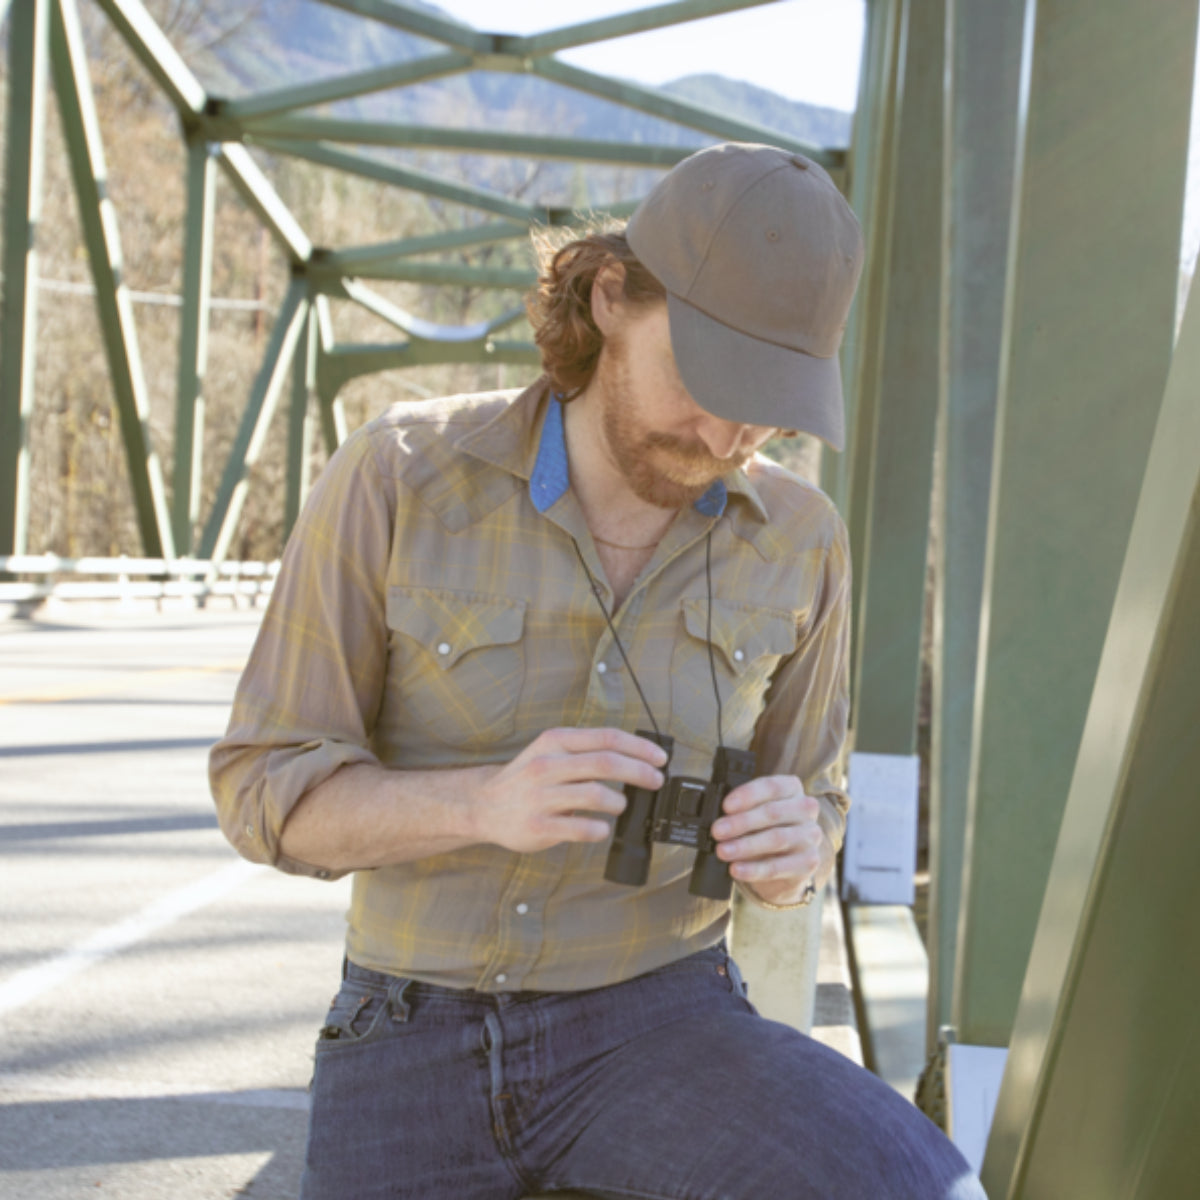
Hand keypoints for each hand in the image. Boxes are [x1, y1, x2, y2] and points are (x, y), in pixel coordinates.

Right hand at [469, 727, 667, 854]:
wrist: (483, 806)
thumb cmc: (527, 778)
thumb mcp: (550, 751)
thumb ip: (585, 751)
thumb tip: (634, 756)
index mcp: (554, 741)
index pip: (606, 738)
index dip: (639, 747)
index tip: (660, 758)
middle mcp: (547, 765)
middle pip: (606, 763)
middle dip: (640, 772)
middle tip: (656, 781)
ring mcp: (541, 796)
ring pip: (596, 794)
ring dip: (619, 802)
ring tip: (621, 805)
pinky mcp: (538, 825)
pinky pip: (580, 827)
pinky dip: (600, 828)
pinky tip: (602, 828)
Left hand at [710, 775, 831, 906]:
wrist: (783, 864)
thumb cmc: (764, 829)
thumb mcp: (753, 814)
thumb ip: (739, 811)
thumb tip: (716, 817)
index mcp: (791, 789)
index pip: (772, 786)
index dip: (748, 795)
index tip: (725, 806)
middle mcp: (805, 809)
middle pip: (773, 812)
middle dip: (741, 822)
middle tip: (717, 831)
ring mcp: (810, 836)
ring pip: (777, 839)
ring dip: (745, 846)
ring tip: (722, 851)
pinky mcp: (808, 862)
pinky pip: (778, 867)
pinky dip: (754, 869)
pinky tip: (736, 869)